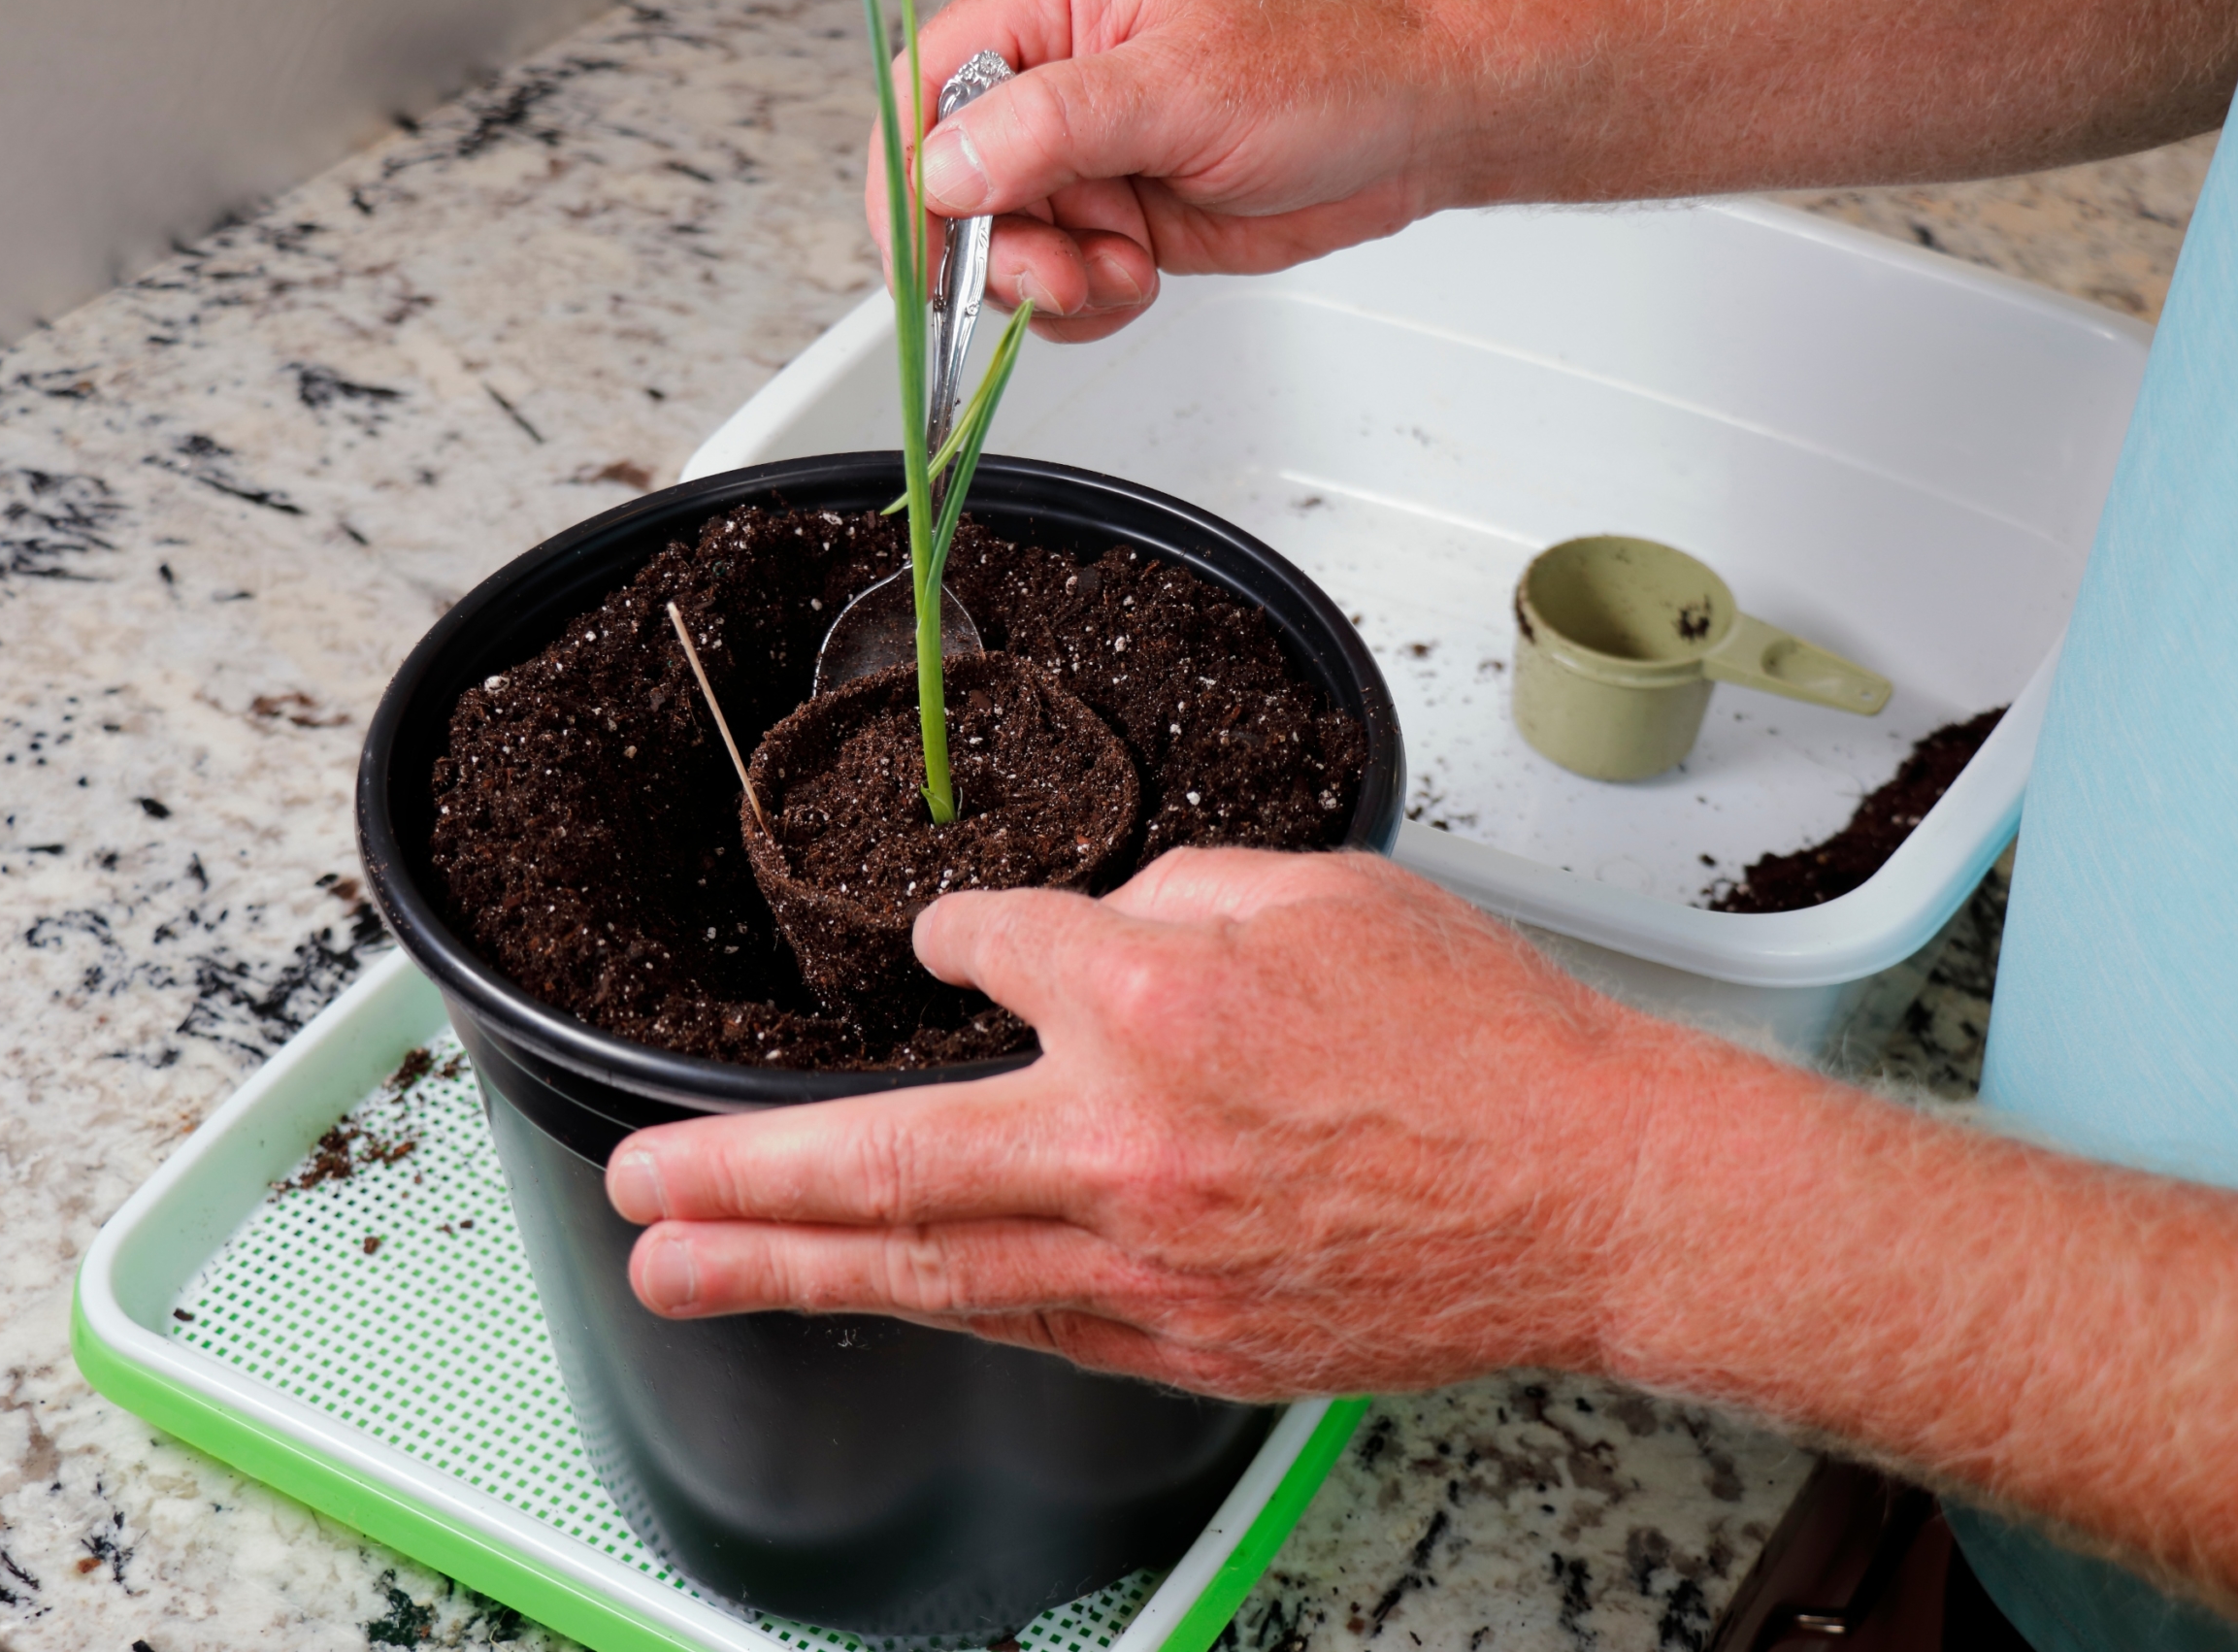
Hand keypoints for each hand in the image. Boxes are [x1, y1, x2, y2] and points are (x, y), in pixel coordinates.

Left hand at [604, 846, 1773, 1398]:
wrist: (1601, 1193)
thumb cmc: (1483, 1041)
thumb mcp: (1325, 894)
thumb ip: (1170, 901)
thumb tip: (1077, 935)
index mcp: (1158, 1001)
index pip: (985, 956)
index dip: (958, 944)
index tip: (954, 950)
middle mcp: (1130, 1145)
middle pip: (887, 1166)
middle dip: (741, 1177)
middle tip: (636, 1187)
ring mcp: (1154, 1265)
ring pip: (933, 1274)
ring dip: (788, 1271)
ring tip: (678, 1272)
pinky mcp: (1190, 1343)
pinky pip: (1033, 1323)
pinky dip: (941, 1306)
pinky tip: (874, 1302)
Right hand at [864, 0, 1521, 342]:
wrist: (1413, 122)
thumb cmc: (1329, 61)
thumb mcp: (1183, 85)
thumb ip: (1054, 126)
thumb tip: (947, 169)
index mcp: (1046, 14)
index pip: (925, 98)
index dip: (914, 185)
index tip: (940, 252)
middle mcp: (1052, 88)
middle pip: (950, 191)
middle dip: (996, 253)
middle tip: (1063, 277)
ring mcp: (1082, 160)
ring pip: (1001, 251)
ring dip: (1051, 288)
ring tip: (1126, 268)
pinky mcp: (1115, 220)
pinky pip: (1056, 286)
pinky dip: (1086, 306)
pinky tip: (1139, 276)